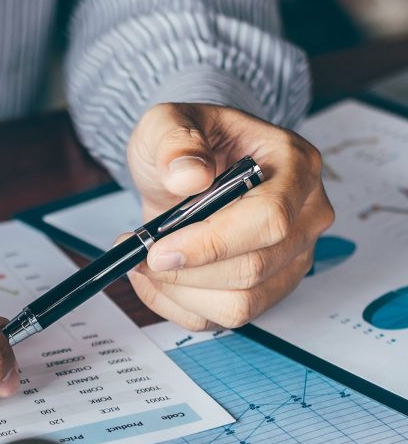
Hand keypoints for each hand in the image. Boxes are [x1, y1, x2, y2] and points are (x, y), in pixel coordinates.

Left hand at [125, 103, 333, 329]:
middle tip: (139, 255)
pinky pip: (221, 319)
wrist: (187, 174)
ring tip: (142, 264)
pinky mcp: (266, 290)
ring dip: (179, 293)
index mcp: (296, 166)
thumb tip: (188, 176)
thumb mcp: (168, 124)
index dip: (211, 243)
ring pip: (240, 305)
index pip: (269, 220)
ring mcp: (291, 259)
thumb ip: (174, 140)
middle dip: (186, 273)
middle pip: (254, 269)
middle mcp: (305, 217)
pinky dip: (177, 307)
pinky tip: (154, 281)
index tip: (159, 249)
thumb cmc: (187, 148)